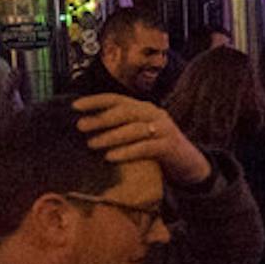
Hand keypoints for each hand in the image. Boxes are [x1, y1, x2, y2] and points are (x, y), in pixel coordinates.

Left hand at [72, 94, 210, 185]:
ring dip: (111, 136)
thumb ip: (121, 127)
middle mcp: (154, 114)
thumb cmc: (157, 148)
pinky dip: (127, 152)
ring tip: (92, 144)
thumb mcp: (140, 133)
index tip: (75, 106)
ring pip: (134, 129)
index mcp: (144, 108)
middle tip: (81, 126)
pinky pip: (145, 147)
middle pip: (125, 112)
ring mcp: (163, 129)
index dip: (96, 101)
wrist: (189, 163)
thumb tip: (88, 127)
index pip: (117, 99)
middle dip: (101, 118)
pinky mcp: (169, 146)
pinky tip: (111, 157)